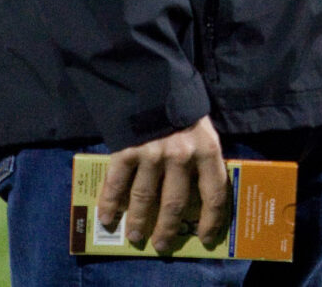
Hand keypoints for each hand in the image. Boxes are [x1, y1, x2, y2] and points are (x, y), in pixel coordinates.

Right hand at [96, 116, 229, 253]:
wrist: (151, 75)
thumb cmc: (181, 104)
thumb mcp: (202, 127)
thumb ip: (201, 155)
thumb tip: (198, 190)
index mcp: (206, 148)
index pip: (214, 193)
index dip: (211, 220)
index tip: (205, 238)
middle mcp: (180, 155)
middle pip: (175, 203)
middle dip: (167, 229)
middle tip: (162, 245)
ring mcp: (151, 153)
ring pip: (144, 199)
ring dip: (138, 222)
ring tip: (135, 236)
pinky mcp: (126, 149)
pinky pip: (117, 184)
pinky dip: (110, 204)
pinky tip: (107, 218)